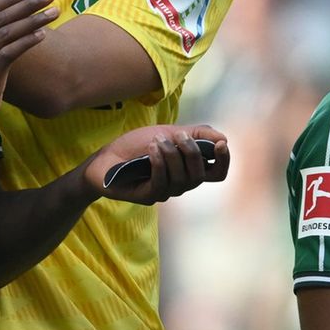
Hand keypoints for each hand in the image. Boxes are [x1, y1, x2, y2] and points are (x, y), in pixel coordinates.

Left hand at [85, 124, 229, 204]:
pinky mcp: (147, 196)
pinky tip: (152, 150)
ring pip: (181, 179)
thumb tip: (224, 138)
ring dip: (172, 156)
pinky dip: (159, 164)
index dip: (224, 161)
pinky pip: (161, 184)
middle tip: (178, 135)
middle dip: (192, 153)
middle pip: (200, 175)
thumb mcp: (168, 132)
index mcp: (189, 169)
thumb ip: (196, 134)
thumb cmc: (136, 146)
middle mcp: (180, 184)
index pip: (217, 173)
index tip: (222, 145)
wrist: (105, 157)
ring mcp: (165, 192)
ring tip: (157, 140)